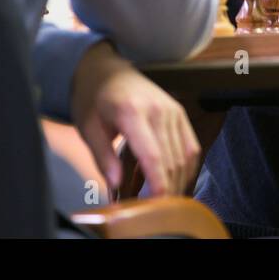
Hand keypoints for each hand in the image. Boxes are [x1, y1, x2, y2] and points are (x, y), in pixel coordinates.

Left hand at [69, 41, 200, 195]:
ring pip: (186, 156)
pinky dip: (187, 168)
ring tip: (164, 201)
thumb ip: (102, 156)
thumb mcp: (88, 126)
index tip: (157, 206)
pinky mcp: (179, 112)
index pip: (153, 155)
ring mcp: (172, 110)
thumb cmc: (94, 99)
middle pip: (172, 160)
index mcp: (132, 112)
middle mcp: (158, 109)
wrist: (107, 68)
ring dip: (178, 182)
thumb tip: (116, 184)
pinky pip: (191, 146)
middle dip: (167, 190)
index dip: (158, 184)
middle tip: (155, 211)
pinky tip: (175, 182)